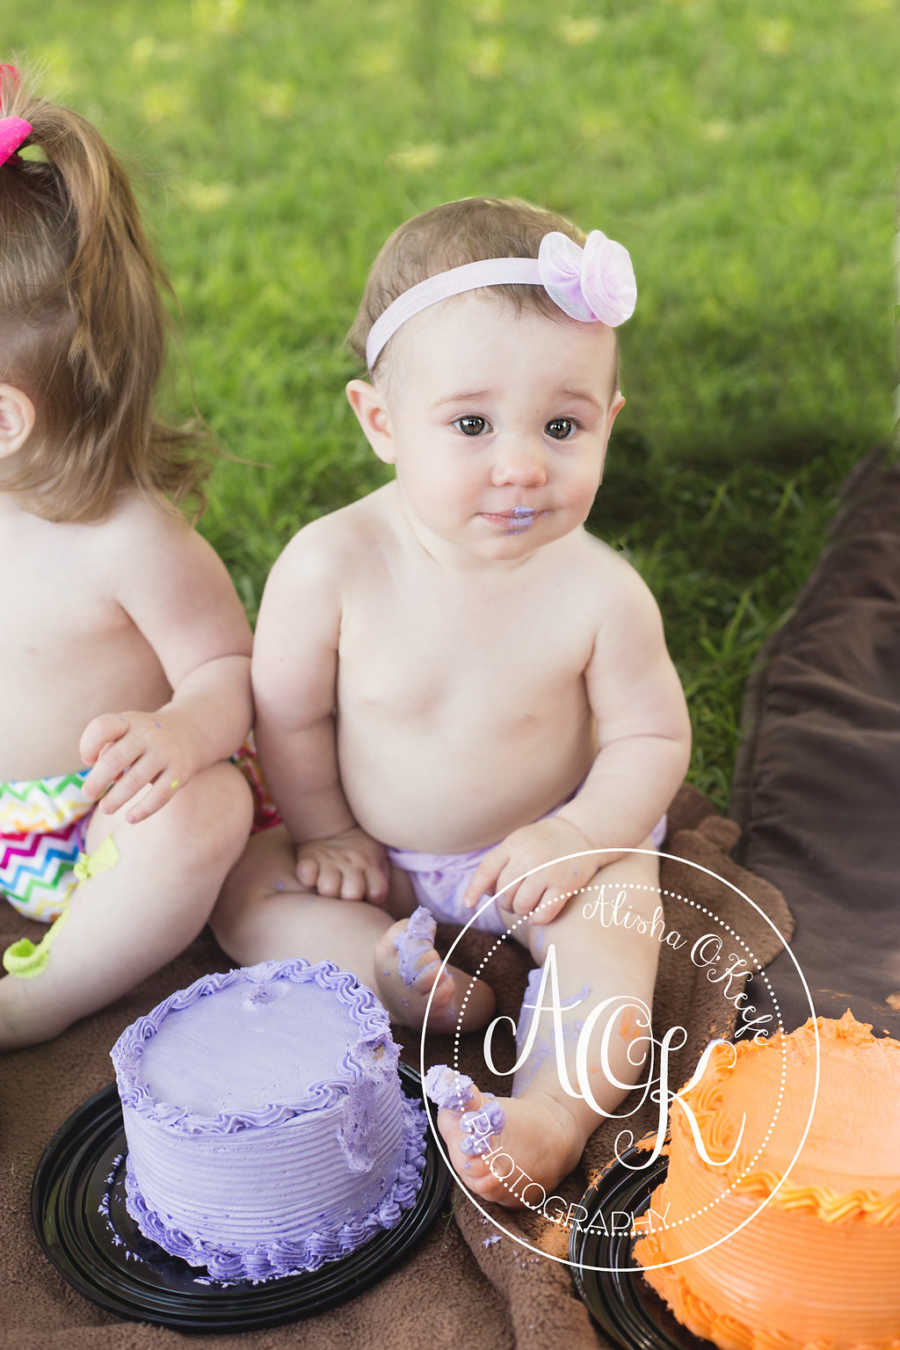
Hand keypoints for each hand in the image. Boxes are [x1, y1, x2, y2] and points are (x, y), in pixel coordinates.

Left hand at [80, 708, 199, 823]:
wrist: (188, 733)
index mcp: (128, 722)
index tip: (87, 761)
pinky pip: (161, 794)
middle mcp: (147, 734)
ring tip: (105, 809)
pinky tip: (130, 818)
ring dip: (116, 797)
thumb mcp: (124, 733)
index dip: (88, 746)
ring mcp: (165, 752)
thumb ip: (107, 750)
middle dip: (97, 780)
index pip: (102, 728)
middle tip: (88, 794)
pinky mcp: (180, 772)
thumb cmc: (142, 739)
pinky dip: (143, 809)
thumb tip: (100, 779)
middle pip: (116, 758)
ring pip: (136, 779)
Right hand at [295, 826, 389, 903]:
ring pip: (328, 888)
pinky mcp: (308, 859)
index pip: (377, 892)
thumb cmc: (360, 853)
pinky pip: (306, 873)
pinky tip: (312, 876)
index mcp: (370, 864)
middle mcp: (351, 863)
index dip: (373, 899)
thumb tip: (382, 907)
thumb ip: (380, 879)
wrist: (332, 828)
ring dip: (328, 891)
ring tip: (329, 888)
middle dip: (349, 899)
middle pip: (352, 894)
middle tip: (345, 894)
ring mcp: (329, 861)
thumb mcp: (378, 859)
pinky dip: (307, 878)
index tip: (368, 897)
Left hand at [462, 817, 603, 924]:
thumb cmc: (544, 841)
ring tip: (529, 902)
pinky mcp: (565, 886)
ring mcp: (548, 872)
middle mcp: (529, 857)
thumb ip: (500, 862)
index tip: (468, 905)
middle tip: (515, 899)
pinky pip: (542, 914)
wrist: (582, 832)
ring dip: (521, 910)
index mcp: (514, 844)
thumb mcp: (518, 842)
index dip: (474, 889)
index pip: (487, 869)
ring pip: (521, 906)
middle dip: (505, 902)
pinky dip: (536, 919)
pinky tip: (539, 912)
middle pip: (503, 893)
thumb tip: (485, 893)